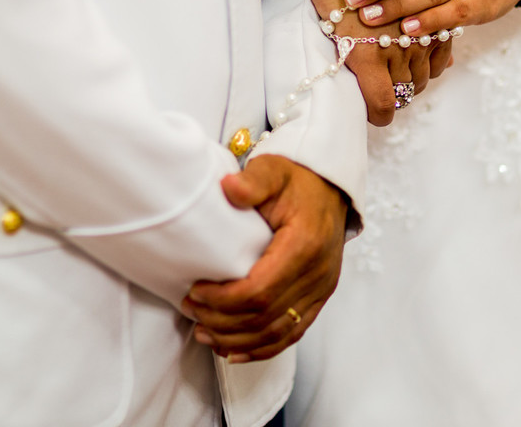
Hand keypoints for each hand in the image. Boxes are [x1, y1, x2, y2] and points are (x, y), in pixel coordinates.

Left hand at [182, 154, 348, 362]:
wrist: (329, 189)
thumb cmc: (298, 182)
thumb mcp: (274, 170)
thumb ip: (253, 180)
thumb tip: (229, 188)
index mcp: (304, 245)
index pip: (260, 290)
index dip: (224, 300)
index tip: (196, 291)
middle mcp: (317, 273)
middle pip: (265, 316)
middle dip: (222, 321)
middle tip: (191, 310)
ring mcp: (321, 289)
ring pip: (277, 332)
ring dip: (237, 340)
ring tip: (204, 332)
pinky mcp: (319, 298)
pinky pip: (292, 333)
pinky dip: (262, 348)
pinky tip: (234, 350)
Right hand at [296, 0, 451, 124]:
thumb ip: (432, 25)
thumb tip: (450, 63)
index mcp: (430, 16)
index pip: (438, 64)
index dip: (423, 75)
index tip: (406, 78)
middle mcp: (418, 33)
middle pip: (421, 79)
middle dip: (407, 86)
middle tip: (388, 85)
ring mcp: (394, 46)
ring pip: (403, 90)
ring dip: (394, 97)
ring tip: (377, 93)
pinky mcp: (366, 55)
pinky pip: (381, 99)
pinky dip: (379, 111)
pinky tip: (375, 115)